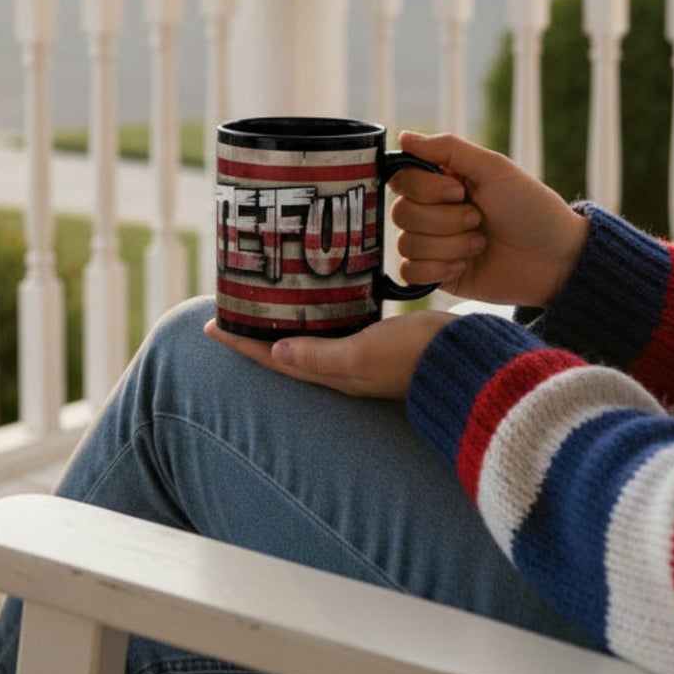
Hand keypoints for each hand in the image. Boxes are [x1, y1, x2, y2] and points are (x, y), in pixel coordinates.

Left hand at [204, 311, 455, 397]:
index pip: (271, 358)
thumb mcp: (365, 355)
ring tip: (261, 303)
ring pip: (305, 341)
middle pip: (281, 351)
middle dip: (253, 333)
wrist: (467, 362)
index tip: (207, 327)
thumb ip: (322, 357)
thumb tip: (275, 354)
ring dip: (280, 325)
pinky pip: (332, 329)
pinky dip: (314, 317)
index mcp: (331, 373)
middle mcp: (339, 368)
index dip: (239, 343)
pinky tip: (315, 301)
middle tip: (228, 310)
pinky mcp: (377, 342)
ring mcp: (358, 357)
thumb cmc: (416, 358)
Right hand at [390, 130, 586, 308]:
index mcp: (442, 182)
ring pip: (407, 244)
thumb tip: (403, 137)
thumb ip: (447, 148)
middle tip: (479, 219)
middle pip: (401, 213)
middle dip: (445, 220)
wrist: (556, 259)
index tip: (459, 191)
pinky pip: (409, 273)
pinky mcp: (437, 275)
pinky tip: (465, 265)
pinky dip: (437, 269)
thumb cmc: (531, 208)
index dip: (425, 188)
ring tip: (481, 243)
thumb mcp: (494, 168)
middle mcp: (432, 211)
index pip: (401, 179)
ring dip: (450, 245)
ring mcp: (433, 244)